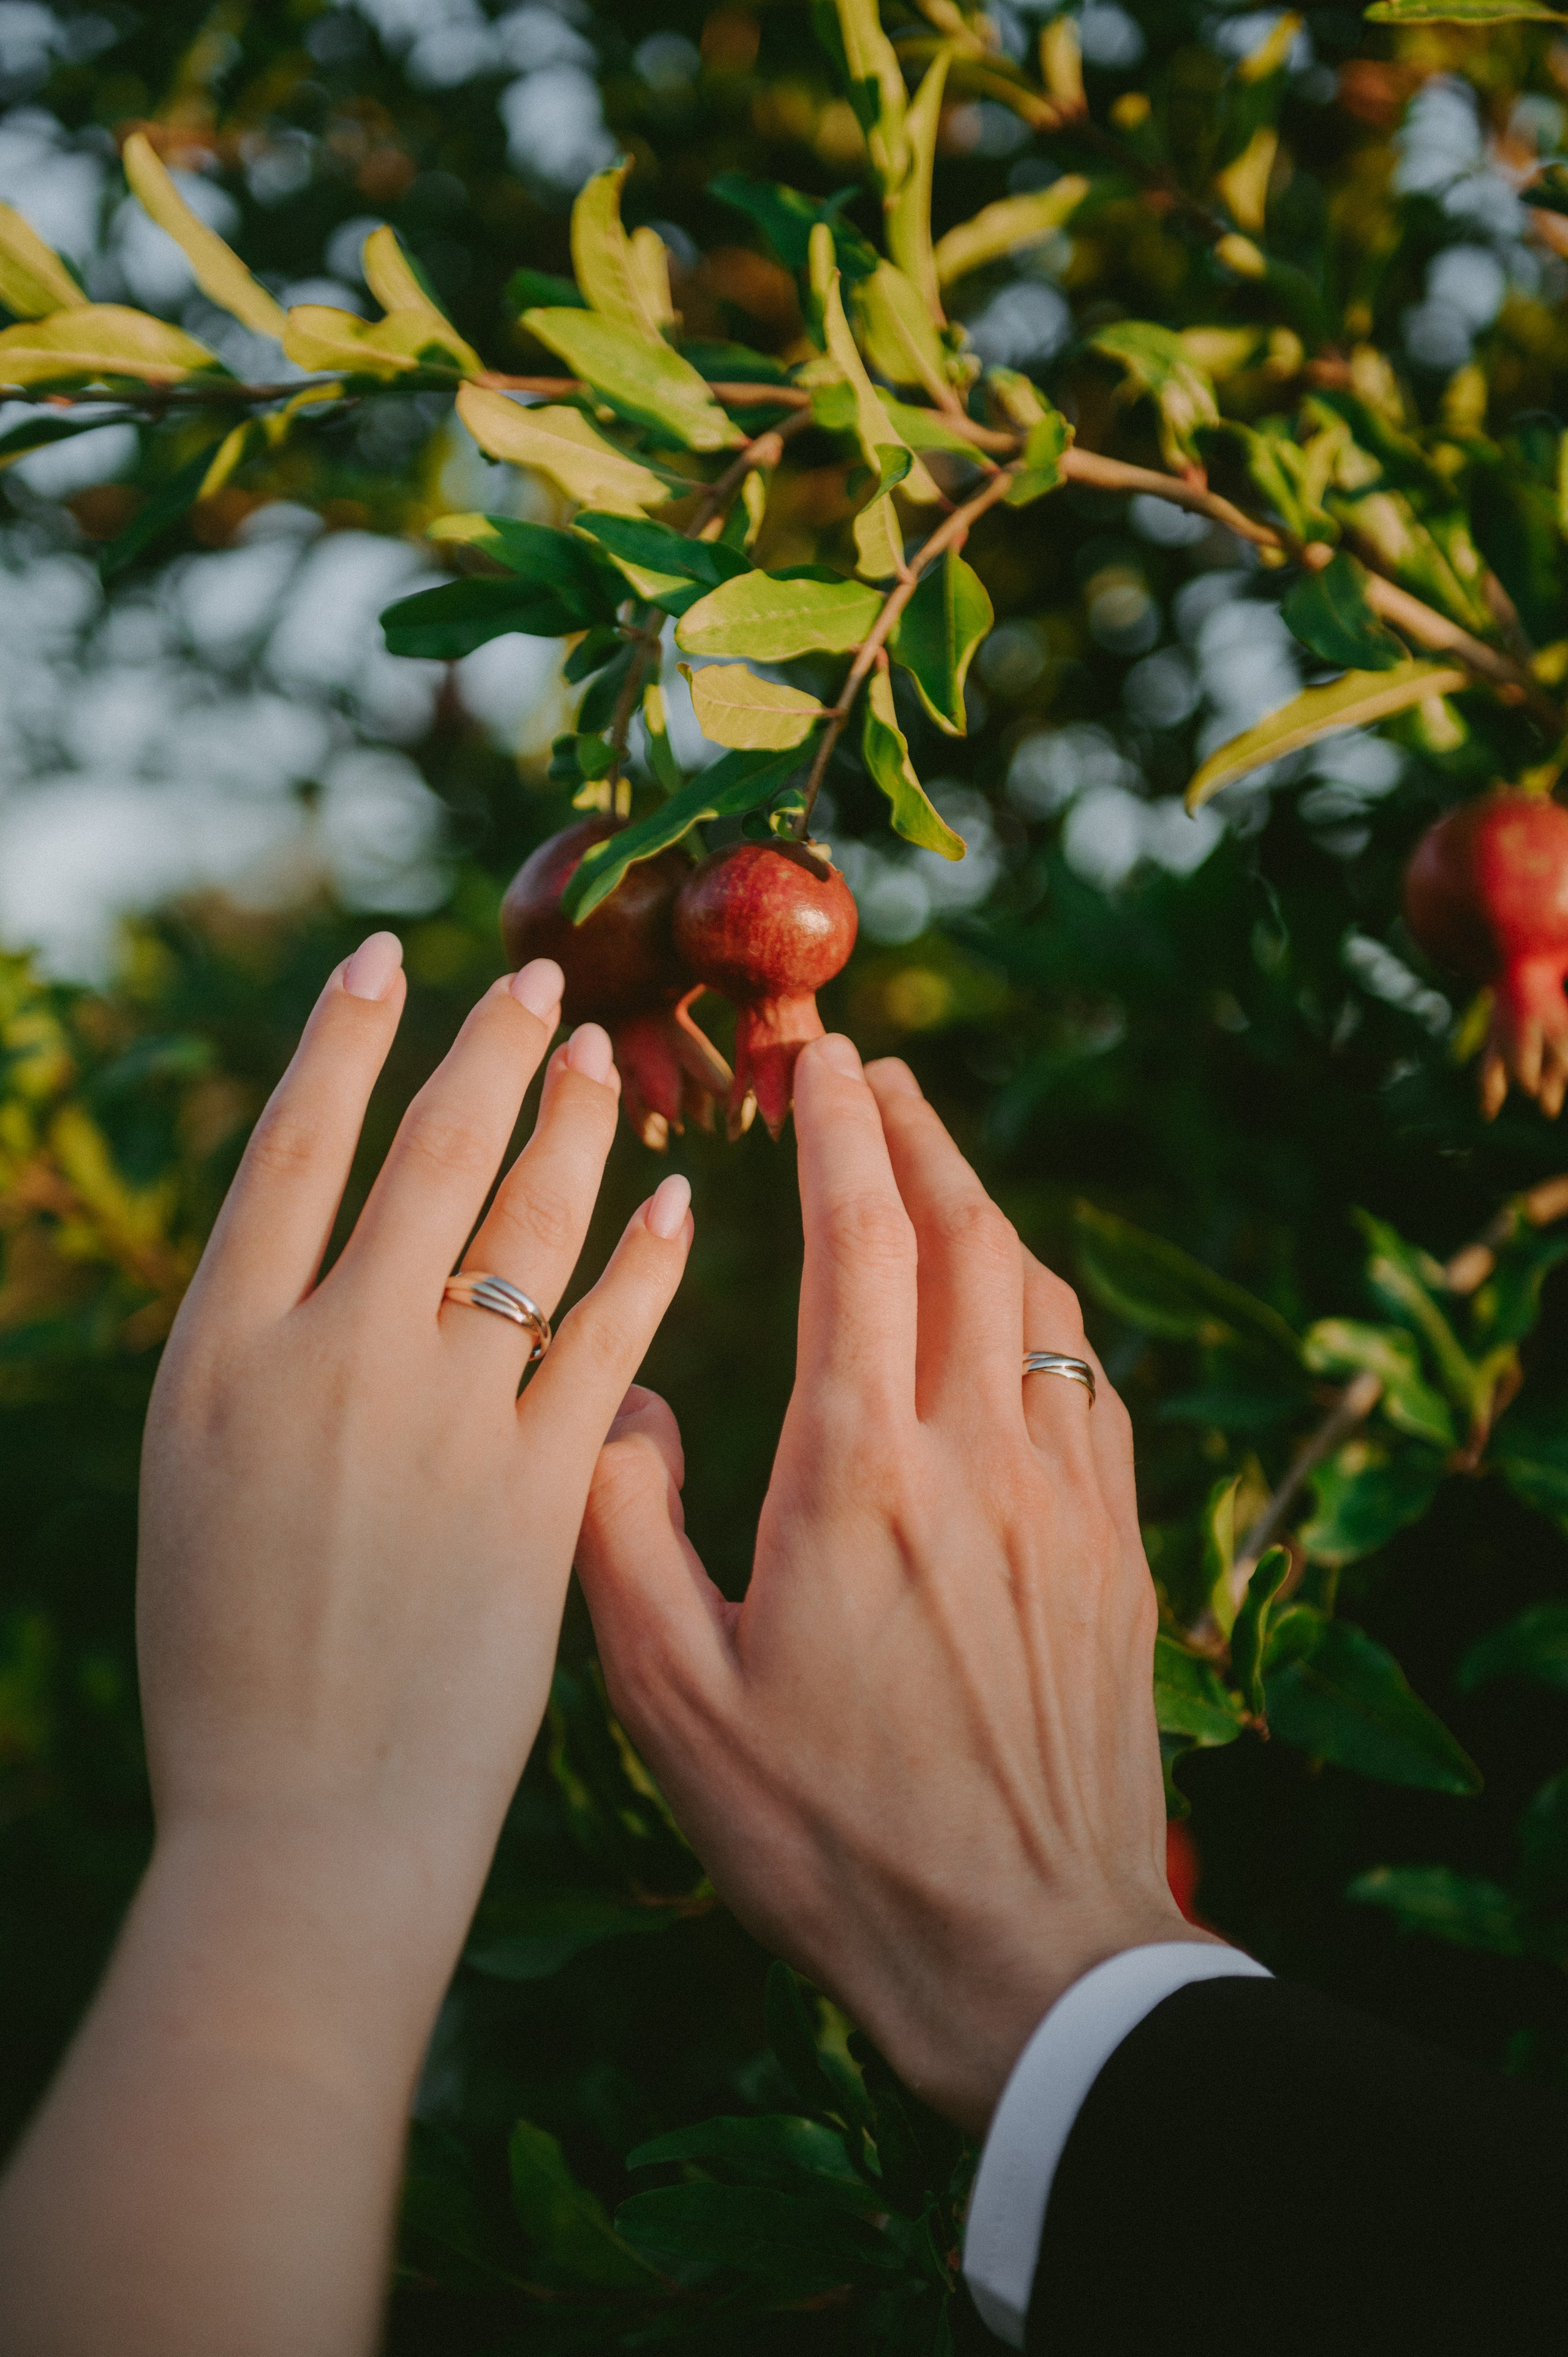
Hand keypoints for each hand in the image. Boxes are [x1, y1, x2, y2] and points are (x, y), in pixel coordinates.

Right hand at [0, 932, 693, 2356]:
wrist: (323, 1867)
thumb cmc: (264, 1725)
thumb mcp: (222, 1533)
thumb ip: (286, 1405)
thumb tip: (391, 1316)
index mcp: (229, 1365)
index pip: (307, 1156)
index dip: (348, 1046)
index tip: (388, 964)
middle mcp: (345, 1366)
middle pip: (444, 1164)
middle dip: (492, 1055)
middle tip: (536, 976)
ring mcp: (456, 1422)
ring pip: (539, 1230)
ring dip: (577, 1129)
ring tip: (602, 1057)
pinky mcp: (578, 1497)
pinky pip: (620, 1346)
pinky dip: (646, 1267)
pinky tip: (674, 1210)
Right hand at [576, 1035, 1215, 2137]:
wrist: (1022, 1955)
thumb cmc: (827, 1838)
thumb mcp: (668, 1698)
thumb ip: (620, 1528)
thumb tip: (616, 1399)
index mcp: (857, 1475)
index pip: (860, 1240)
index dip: (838, 1129)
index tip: (818, 1058)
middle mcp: (980, 1459)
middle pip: (967, 1238)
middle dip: (917, 1134)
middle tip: (875, 1072)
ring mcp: (1067, 1503)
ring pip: (1040, 1301)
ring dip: (986, 1211)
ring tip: (936, 1168)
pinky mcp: (1118, 1556)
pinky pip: (1091, 1387)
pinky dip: (1045, 1315)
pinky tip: (1017, 1316)